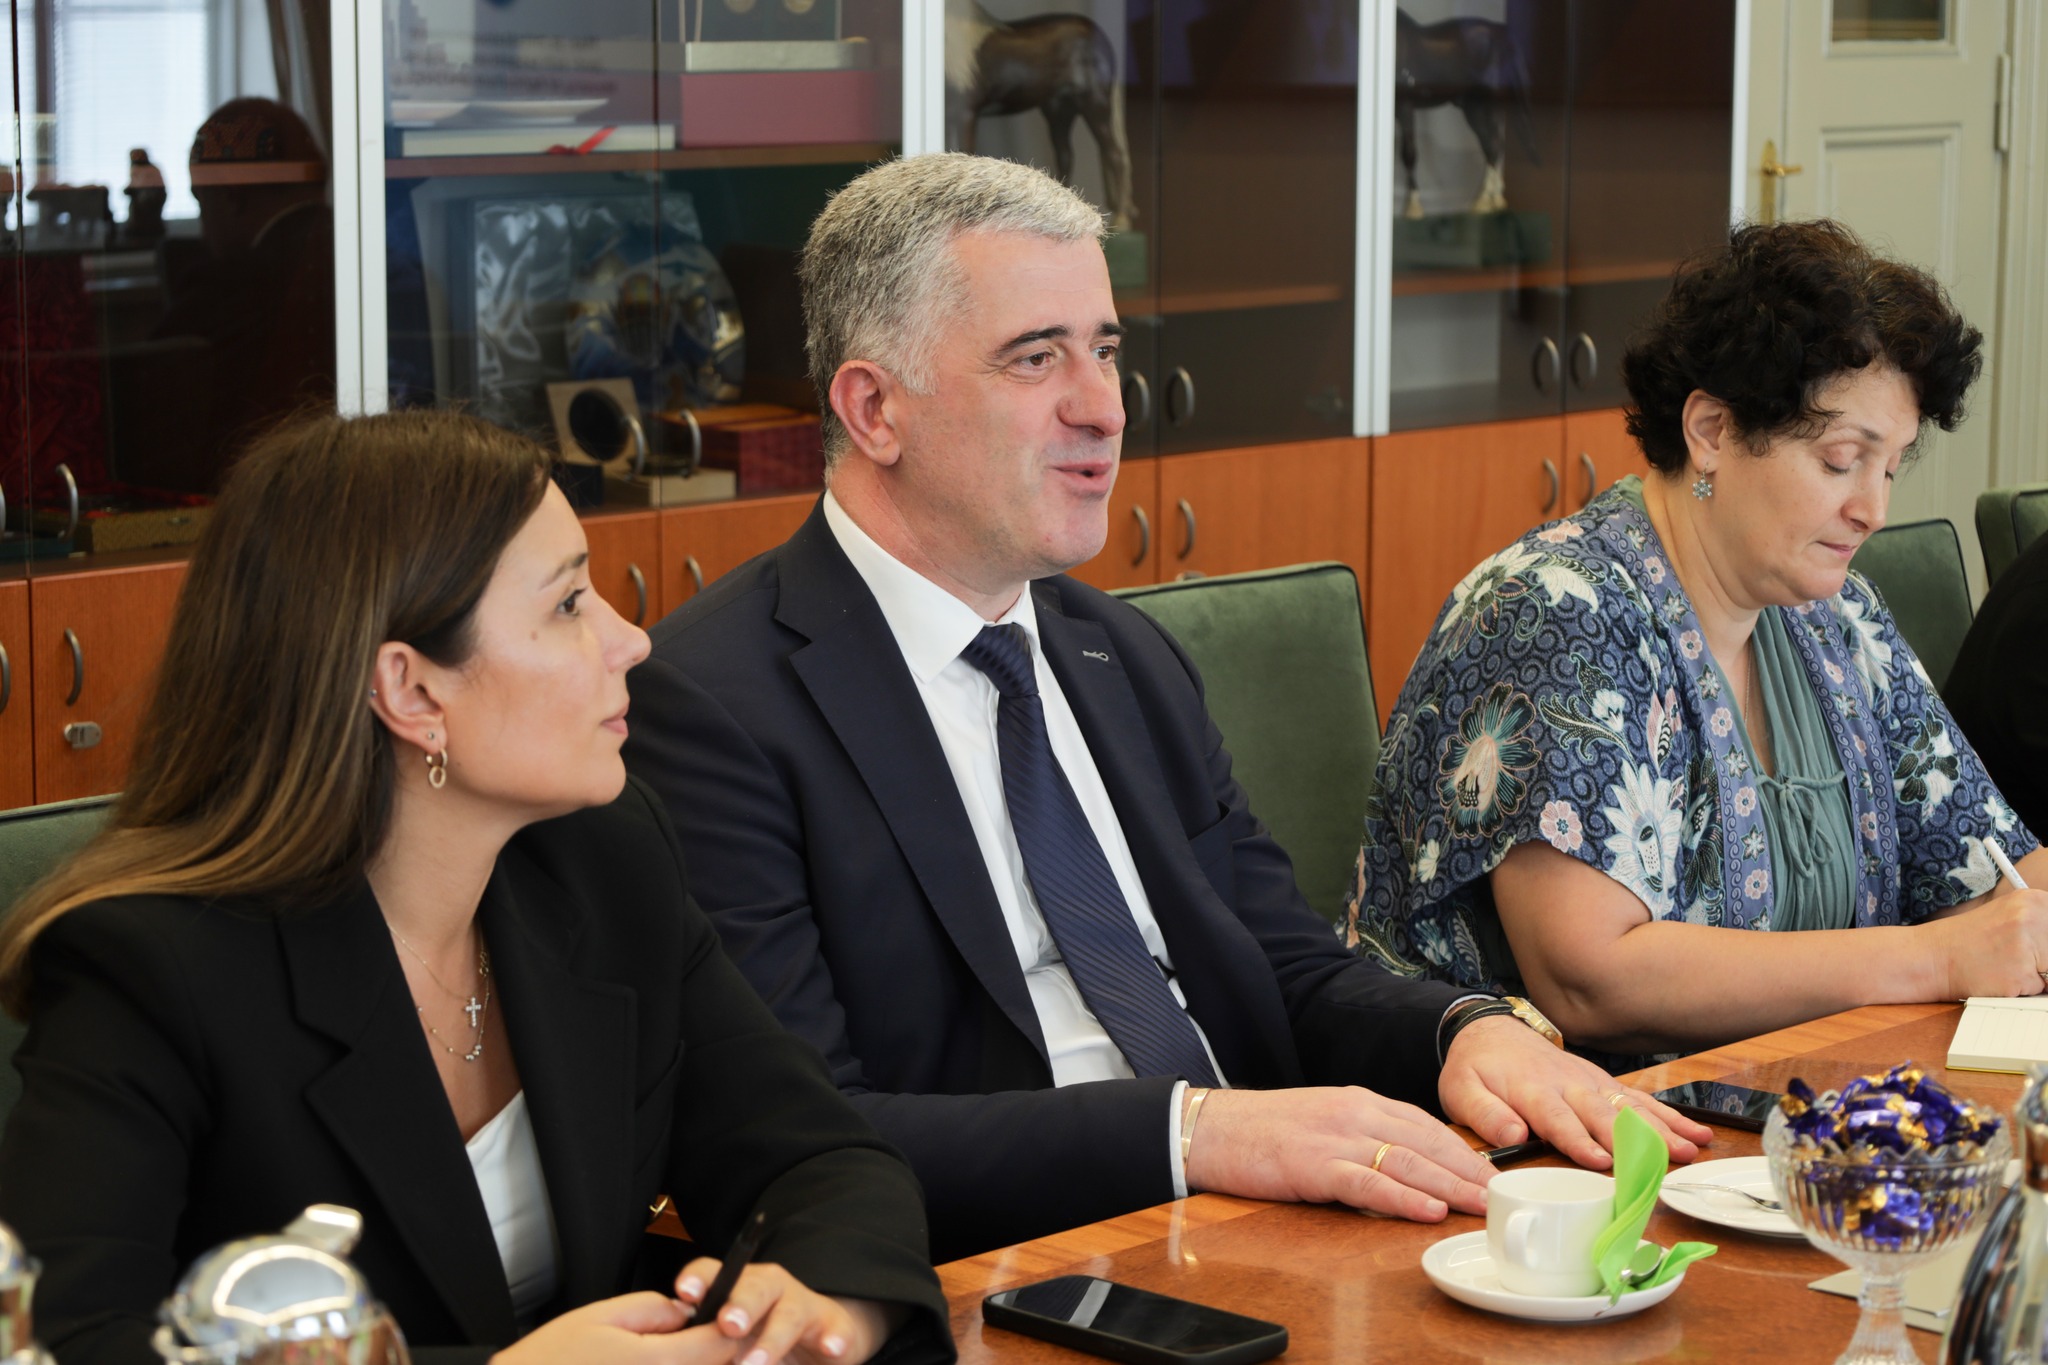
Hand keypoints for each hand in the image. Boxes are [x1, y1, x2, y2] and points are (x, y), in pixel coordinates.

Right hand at [490, 1293, 730, 1364]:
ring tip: (673, 1359)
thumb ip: (651, 1310)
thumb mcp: (600, 1318)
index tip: (723, 1322)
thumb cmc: (550, 1361)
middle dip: (718, 1356)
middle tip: (702, 1344)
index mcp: (654, 1363)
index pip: (719, 1345)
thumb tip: (686, 1313)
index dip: (727, 1330)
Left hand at [674, 1260, 890, 1364]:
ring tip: (756, 1363)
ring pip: (789, 1314)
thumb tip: (676, 1354)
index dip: (699, 1279)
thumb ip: (706, 1343)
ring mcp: (803, 1306)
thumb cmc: (760, 1338)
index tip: (685, 1293)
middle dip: (740, 1305)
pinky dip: (834, 1339)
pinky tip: (831, 1348)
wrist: (822, 1339)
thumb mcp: (731, 1339)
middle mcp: (770, 1288)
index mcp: (737, 1288)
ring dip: (773, 1339)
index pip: (714, 1273)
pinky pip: (836, 1329)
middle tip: (728, 1326)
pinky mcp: (833, 1326)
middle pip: (754, 1287)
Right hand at [1182, 1085, 1493, 1220]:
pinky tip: (1428, 1210)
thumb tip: (1403, 1165)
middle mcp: (1354, 1113)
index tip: (1493, 1174)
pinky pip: (1366, 1183)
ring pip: (1407, 1161)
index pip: (1425, 1125)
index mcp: (1359, 1101)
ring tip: (1482, 1205)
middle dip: (1469, 1170)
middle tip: (1504, 1195)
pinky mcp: (1313, 1165)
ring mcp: (1335, 1138)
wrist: (1209, 1127)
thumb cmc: (1262, 1131)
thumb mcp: (1322, 1122)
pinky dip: (1400, 1198)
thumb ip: (1362, 1137)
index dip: (1464, 1151)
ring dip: (1450, 1185)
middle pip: (1426, 1143)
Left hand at [1439, 1015, 1710, 1168]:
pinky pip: (1639, 1098)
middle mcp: (1567, 1085)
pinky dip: (1668, 1115)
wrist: (1489, 1032)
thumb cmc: (1475, 1069)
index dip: (1580, 1140)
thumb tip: (1512, 1137)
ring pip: (1630, 1106)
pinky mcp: (1603, 1082)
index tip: (1602, 1162)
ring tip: (1692, 1149)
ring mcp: (1590, 1082)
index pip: (1557, 1119)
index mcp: (1531, 1090)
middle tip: (1666, 1161)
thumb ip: (1485, 1115)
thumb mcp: (1461, 1091)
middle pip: (1604, 1114)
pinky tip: (1695, 1132)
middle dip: (1636, 1139)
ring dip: (1662, 1128)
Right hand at [1928, 889, 2047, 997]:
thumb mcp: (2012, 919)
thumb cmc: (1970, 942)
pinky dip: (2028, 991)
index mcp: (2035, 900)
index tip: (2046, 954)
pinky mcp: (2020, 973)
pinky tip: (2003, 978)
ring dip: (2043, 978)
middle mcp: (2032, 916)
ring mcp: (2026, 944)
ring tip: (2014, 967)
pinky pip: (2043, 991)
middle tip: (2030, 962)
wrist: (1931, 957)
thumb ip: (2045, 928)